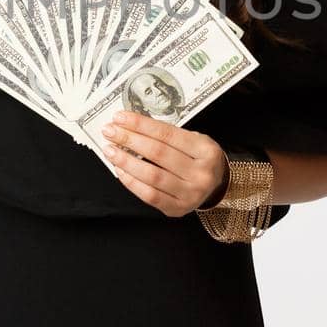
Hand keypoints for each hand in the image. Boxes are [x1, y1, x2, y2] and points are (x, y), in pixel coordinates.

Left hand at [99, 110, 227, 217]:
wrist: (216, 187)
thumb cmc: (199, 159)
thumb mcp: (194, 141)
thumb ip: (167, 136)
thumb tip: (131, 127)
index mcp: (206, 150)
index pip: (167, 134)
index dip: (141, 125)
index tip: (120, 118)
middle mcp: (201, 173)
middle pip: (158, 153)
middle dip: (129, 140)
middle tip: (110, 131)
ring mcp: (190, 194)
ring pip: (152, 175)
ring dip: (126, 161)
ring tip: (110, 150)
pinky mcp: (177, 209)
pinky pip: (149, 195)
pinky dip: (131, 181)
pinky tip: (120, 170)